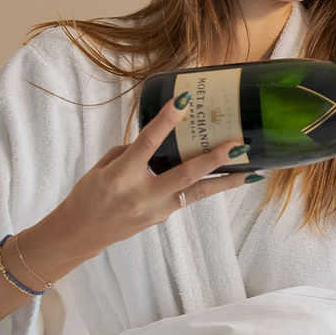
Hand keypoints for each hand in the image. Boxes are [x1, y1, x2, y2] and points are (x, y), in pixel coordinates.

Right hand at [22, 94, 252, 276]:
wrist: (82, 233)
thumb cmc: (90, 194)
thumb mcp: (103, 166)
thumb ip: (131, 151)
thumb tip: (161, 141)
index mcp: (122, 175)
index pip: (148, 143)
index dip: (166, 121)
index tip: (184, 101)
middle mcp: (143, 194)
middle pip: (185, 174)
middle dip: (214, 159)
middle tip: (239, 146)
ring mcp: (157, 210)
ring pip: (197, 193)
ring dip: (227, 182)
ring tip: (253, 172)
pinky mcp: (163, 218)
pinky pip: (188, 198)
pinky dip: (207, 187)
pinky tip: (227, 179)